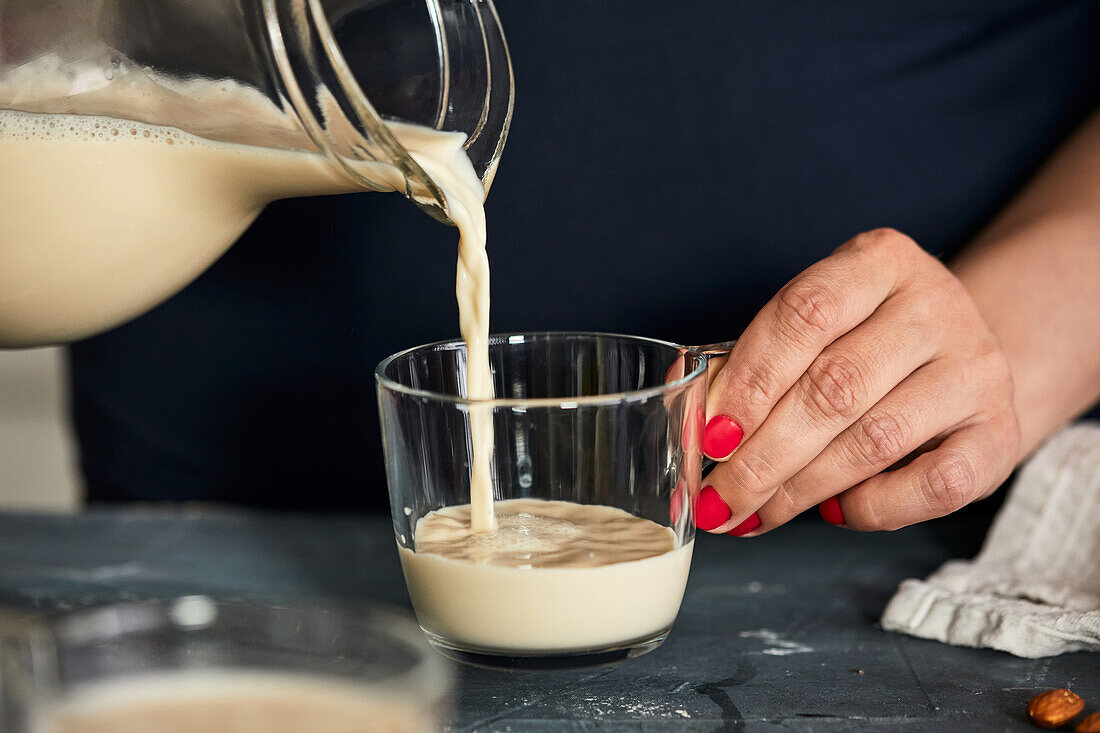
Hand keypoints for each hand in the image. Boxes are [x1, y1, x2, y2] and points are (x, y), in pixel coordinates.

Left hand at [697, 228, 1020, 534]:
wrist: (958, 359)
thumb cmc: (861, 343)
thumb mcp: (813, 328)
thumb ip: (755, 362)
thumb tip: (693, 417)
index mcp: (880, 261)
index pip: (805, 312)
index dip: (749, 380)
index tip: (710, 435)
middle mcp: (936, 304)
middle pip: (834, 386)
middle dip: (763, 455)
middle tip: (717, 499)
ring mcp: (977, 368)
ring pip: (876, 440)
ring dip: (800, 489)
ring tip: (753, 514)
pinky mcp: (1000, 432)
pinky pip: (932, 485)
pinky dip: (873, 508)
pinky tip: (834, 512)